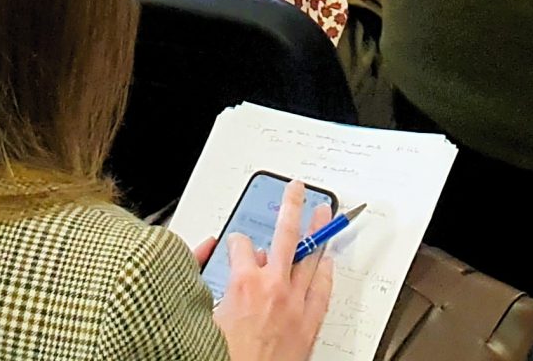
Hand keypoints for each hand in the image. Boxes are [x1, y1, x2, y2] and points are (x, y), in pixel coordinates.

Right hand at [210, 180, 334, 360]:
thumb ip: (209, 283)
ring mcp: (295, 303)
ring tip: (322, 214)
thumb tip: (203, 263)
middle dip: (290, 206)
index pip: (240, 245)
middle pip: (285, 234)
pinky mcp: (309, 322)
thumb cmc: (224, 356)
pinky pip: (323, 289)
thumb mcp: (206, 314)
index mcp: (243, 282)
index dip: (236, 242)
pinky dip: (326, 272)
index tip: (236, 245)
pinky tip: (329, 260)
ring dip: (317, 232)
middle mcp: (273, 286)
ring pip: (310, 257)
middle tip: (296, 189)